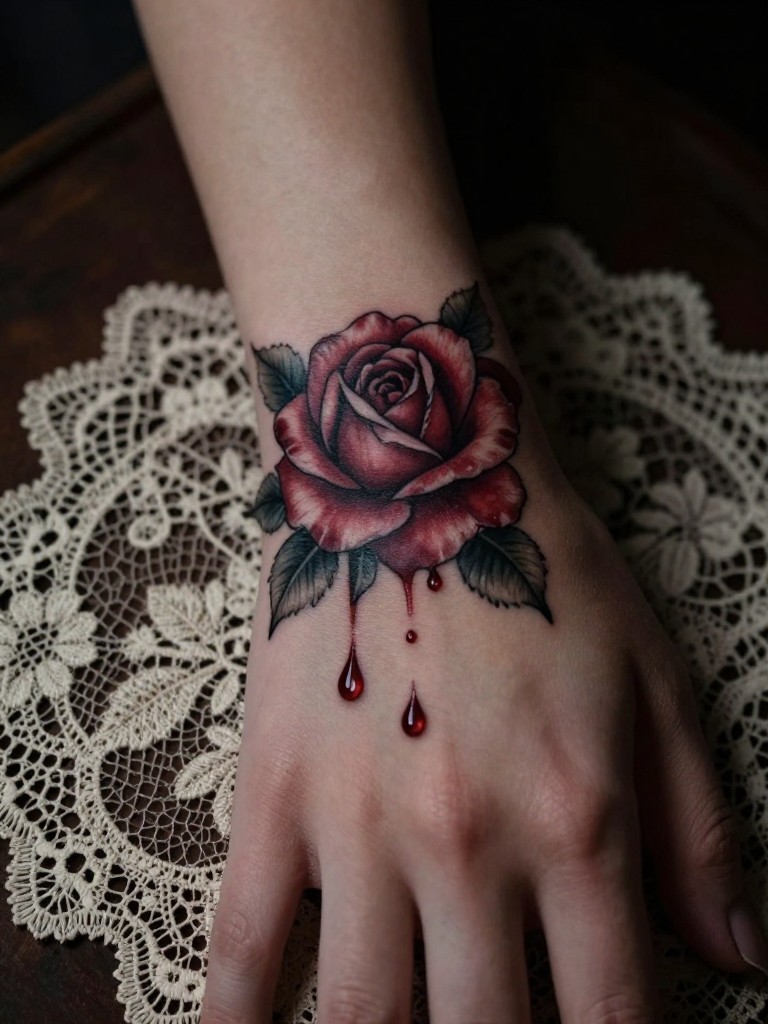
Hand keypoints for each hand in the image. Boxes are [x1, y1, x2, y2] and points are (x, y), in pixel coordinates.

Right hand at [201, 464, 760, 1021]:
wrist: (417, 476)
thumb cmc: (544, 569)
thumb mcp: (652, 681)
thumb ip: (699, 829)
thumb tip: (740, 956)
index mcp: (576, 818)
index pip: (613, 1019)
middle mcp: (467, 842)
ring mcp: (358, 821)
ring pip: (360, 1021)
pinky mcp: (276, 791)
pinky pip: (240, 941)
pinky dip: (233, 1023)